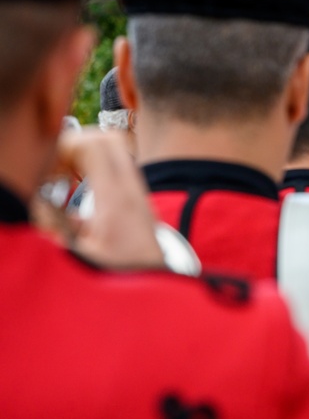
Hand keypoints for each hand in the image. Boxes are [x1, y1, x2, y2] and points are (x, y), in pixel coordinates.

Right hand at [57, 128, 165, 269]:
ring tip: (64, 174)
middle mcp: (131, 190)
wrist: (156, 279)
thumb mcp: (82, 254)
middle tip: (57, 165)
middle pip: (108, 139)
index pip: (94, 146)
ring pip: (116, 150)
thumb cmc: (123, 272)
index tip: (50, 166)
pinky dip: (96, 165)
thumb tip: (41, 201)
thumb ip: (59, 227)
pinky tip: (79, 184)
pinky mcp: (138, 197)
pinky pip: (119, 165)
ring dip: (86, 153)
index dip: (66, 145)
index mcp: (116, 200)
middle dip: (76, 143)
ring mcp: (138, 191)